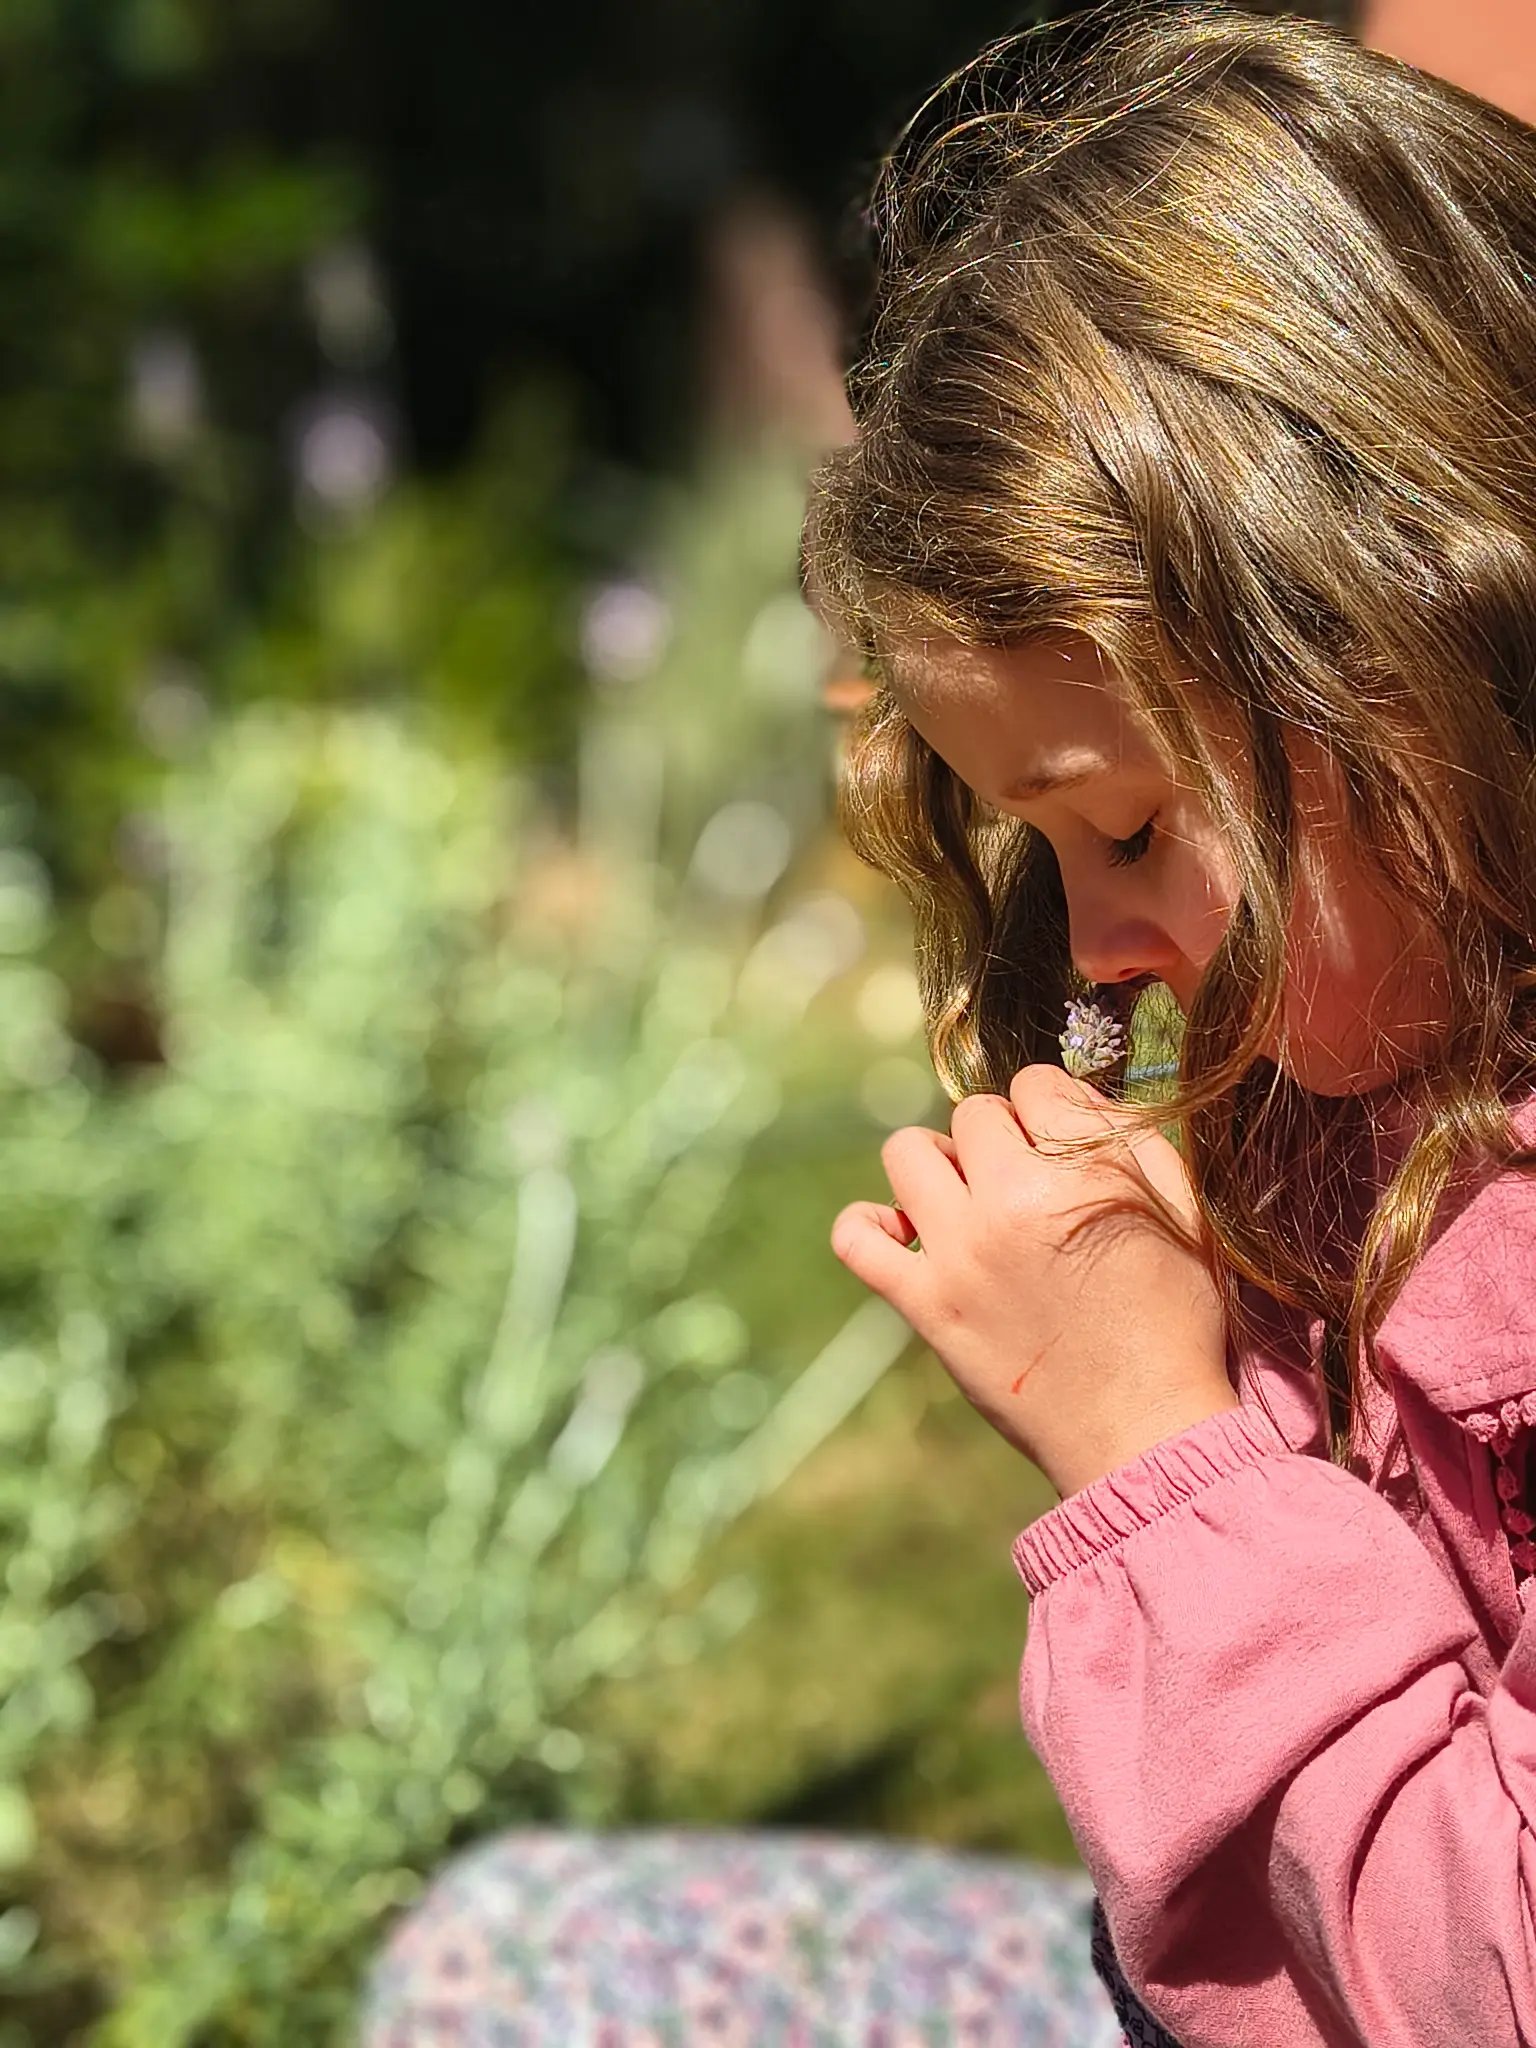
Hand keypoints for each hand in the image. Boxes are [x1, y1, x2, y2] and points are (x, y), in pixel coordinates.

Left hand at [830, 1064, 1240, 1496]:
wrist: (1146, 1430)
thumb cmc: (1177, 1323)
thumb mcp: (1184, 1213)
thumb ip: (1137, 1139)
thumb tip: (1081, 1097)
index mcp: (1085, 1170)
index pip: (1034, 1084)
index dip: (1048, 1109)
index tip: (1057, 1144)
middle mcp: (1014, 1199)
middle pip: (972, 1115)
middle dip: (998, 1138)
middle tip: (1023, 1184)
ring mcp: (960, 1252)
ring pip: (906, 1152)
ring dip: (936, 1165)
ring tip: (965, 1201)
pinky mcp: (926, 1304)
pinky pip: (856, 1238)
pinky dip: (867, 1226)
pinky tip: (903, 1233)